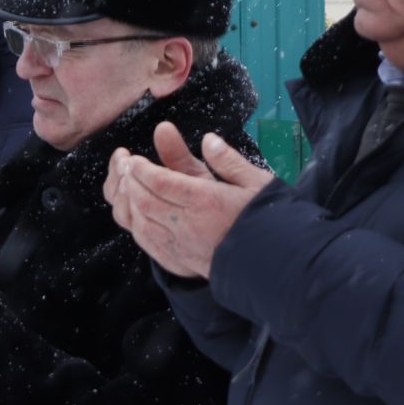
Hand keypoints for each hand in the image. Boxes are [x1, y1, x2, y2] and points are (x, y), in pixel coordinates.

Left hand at [106, 124, 270, 278]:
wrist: (277, 265)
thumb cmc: (267, 221)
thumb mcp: (255, 182)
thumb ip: (228, 160)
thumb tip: (208, 139)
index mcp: (207, 201)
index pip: (160, 181)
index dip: (141, 168)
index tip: (135, 158)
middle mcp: (189, 225)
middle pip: (144, 200)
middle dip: (129, 181)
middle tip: (126, 166)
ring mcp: (182, 246)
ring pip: (140, 222)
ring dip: (128, 202)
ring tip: (127, 185)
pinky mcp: (179, 262)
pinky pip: (146, 242)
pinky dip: (134, 224)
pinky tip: (135, 211)